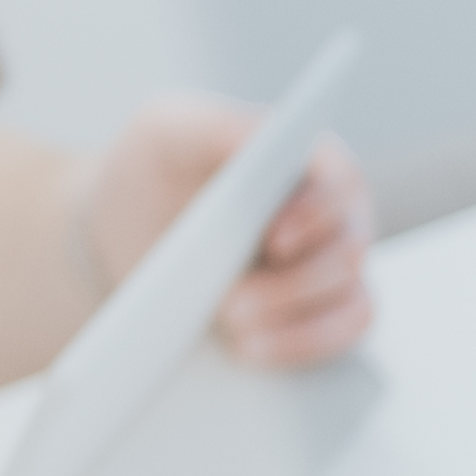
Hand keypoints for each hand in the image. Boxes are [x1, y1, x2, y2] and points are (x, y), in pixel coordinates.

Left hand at [80, 96, 378, 367]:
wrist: (124, 232)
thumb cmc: (151, 170)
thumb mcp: (167, 131)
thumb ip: (219, 124)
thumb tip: (272, 132)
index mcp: (308, 161)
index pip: (338, 183)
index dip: (315, 213)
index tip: (273, 240)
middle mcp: (335, 214)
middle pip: (348, 252)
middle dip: (292, 285)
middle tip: (231, 303)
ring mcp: (333, 269)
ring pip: (352, 300)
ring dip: (296, 322)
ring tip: (236, 331)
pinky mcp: (324, 316)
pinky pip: (343, 336)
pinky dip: (304, 347)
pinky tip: (253, 351)